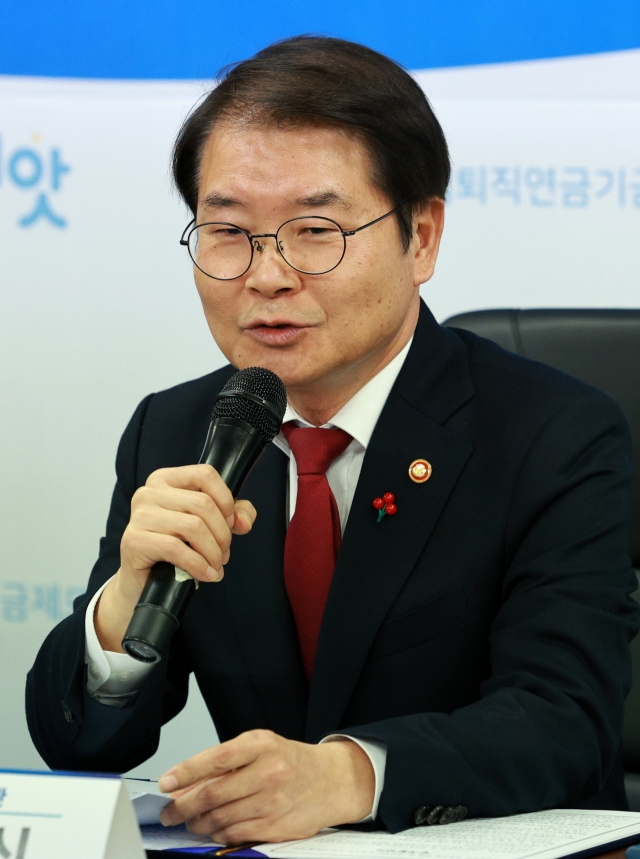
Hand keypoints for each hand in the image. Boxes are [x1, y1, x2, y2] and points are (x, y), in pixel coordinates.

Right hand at [94, 464, 256, 651]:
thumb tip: (244, 522)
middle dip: (222, 534)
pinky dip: (198, 565)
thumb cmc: (174, 548)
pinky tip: (205, 574)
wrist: (141, 581)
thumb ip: (233, 514)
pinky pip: (176, 549)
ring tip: (215, 566)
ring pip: (193, 527)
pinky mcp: (134, 540)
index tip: (230, 524)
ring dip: (212, 552)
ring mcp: (139, 515)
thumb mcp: (207, 525)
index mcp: (165, 480)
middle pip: (202, 504)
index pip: (205, 474)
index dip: (226, 500)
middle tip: (224, 554)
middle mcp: (148, 492)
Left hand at [157, 730, 374, 844]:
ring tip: (190, 819)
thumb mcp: (260, 746)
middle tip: (169, 811)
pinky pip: (235, 834)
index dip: (186, 772)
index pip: (215, 759)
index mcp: (262, 745)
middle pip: (213, 793)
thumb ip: (225, 761)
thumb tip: (186, 784)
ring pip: (220, 818)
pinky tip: (214, 828)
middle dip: (183, 805)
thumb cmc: (290, 761)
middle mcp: (268, 772)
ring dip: (198, 823)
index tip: (166, 783)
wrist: (331, 781)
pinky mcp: (276, 827)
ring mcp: (273, 802)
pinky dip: (218, 833)